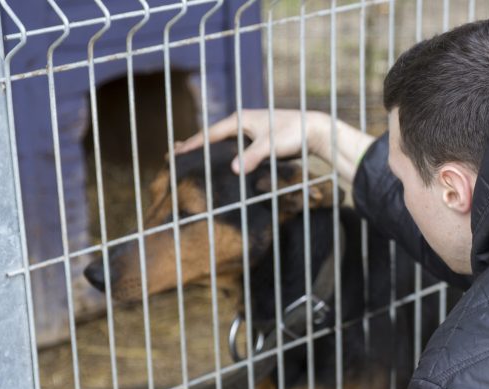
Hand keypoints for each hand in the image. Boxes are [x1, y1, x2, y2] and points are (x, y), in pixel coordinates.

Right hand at [176, 108, 375, 188]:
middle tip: (174, 156)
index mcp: (240, 120)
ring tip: (192, 162)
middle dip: (196, 147)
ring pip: (224, 144)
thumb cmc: (293, 134)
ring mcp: (250, 132)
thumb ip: (252, 157)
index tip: (175, 153)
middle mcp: (242, 124)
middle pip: (213, 138)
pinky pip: (235, 149)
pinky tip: (221, 167)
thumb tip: (234, 169)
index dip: (193, 144)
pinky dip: (225, 156)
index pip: (210, 134)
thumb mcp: (271, 146)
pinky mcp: (259, 142)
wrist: (314, 131)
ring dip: (209, 152)